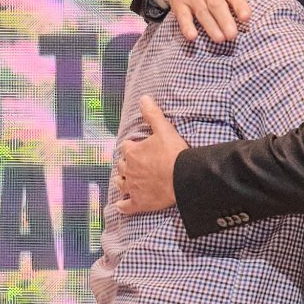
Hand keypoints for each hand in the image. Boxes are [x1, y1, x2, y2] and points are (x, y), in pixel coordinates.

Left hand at [113, 95, 187, 212]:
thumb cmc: (174, 153)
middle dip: (126, 164)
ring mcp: (133, 188)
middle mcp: (129, 170)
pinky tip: (119, 206)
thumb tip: (143, 98)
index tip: (136, 147)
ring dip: (121, 182)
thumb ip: (152, 114)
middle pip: (122, 166)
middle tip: (133, 164)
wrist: (183, 178)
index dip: (131, 146)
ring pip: (120, 184)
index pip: (125, 147)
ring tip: (123, 181)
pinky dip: (122, 206)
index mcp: (132, 152)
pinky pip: (126, 206)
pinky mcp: (140, 203)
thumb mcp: (164, 129)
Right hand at [154, 0, 252, 43]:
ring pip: (202, 12)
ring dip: (210, 26)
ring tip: (220, 39)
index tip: (246, 17)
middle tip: (233, 35)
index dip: (239, 4)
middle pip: (216, 5)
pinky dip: (186, 26)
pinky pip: (182, 16)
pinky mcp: (179, 4)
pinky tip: (192, 36)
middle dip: (225, 20)